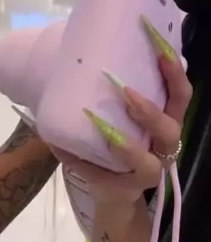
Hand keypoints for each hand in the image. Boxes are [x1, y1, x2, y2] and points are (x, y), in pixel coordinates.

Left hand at [52, 53, 191, 204]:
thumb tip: (79, 51)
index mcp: (166, 120)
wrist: (113, 190)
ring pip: (147, 163)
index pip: (179, 96)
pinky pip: (104, 178)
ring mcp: (148, 171)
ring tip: (109, 135)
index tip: (162, 53)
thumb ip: (115, 91)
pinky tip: (61, 149)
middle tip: (126, 93)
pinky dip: (82, 164)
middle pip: (170, 129)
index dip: (175, 76)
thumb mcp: (121, 115)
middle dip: (151, 112)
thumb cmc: (119, 141)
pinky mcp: (125, 190)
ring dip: (128, 148)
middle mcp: (163, 146)